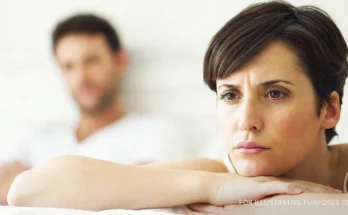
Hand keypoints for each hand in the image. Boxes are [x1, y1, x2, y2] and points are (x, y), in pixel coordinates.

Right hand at [208, 174, 340, 205]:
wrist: (215, 186)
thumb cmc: (231, 194)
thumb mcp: (251, 196)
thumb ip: (263, 197)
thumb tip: (275, 202)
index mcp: (271, 183)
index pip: (297, 185)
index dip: (314, 189)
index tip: (330, 193)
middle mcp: (271, 181)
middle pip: (301, 184)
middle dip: (320, 189)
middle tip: (338, 193)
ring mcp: (264, 183)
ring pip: (293, 185)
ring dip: (311, 188)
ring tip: (328, 193)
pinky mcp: (255, 187)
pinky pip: (274, 187)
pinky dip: (288, 188)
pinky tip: (299, 190)